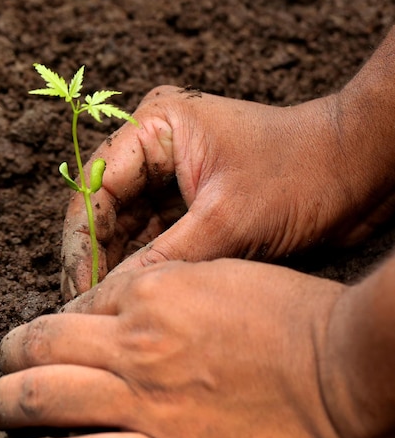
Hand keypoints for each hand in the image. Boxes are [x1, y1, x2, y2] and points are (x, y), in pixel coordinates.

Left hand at [0, 259, 357, 437]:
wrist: (341, 370)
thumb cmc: (288, 312)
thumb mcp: (219, 272)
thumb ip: (163, 284)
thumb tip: (120, 301)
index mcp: (152, 292)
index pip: (77, 306)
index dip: (54, 321)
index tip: (47, 334)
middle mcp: (136, 345)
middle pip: (43, 347)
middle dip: (10, 353)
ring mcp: (146, 403)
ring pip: (45, 400)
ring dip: (7, 401)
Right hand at [62, 86, 384, 295]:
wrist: (361, 171)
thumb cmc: (303, 174)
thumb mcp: (228, 220)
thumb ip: (164, 260)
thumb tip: (107, 299)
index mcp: (158, 126)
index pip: (97, 184)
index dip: (81, 239)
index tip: (75, 288)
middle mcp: (159, 146)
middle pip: (107, 207)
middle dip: (96, 256)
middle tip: (85, 308)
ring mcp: (176, 176)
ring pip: (130, 226)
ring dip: (118, 265)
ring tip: (104, 310)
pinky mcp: (194, 203)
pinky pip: (157, 237)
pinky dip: (147, 267)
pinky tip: (134, 298)